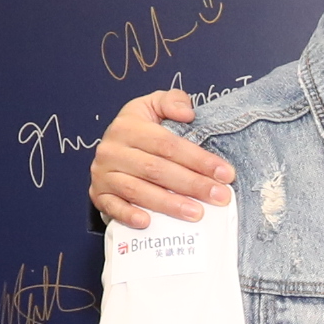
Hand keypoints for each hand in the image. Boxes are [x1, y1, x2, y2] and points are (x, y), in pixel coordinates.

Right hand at [90, 87, 231, 225]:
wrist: (110, 146)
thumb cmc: (139, 129)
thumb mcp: (153, 106)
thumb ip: (172, 101)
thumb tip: (187, 113)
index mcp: (128, 126)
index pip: (168, 145)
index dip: (199, 159)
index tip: (225, 173)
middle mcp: (113, 150)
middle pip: (157, 169)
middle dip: (192, 185)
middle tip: (219, 197)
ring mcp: (104, 174)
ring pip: (138, 191)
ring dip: (169, 204)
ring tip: (197, 213)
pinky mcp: (98, 194)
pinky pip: (112, 207)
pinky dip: (129, 215)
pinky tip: (149, 222)